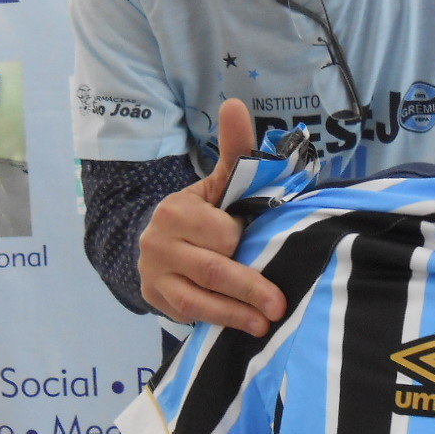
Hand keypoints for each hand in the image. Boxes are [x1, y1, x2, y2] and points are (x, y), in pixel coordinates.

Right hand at [138, 100, 286, 336]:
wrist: (161, 244)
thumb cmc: (205, 214)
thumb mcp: (220, 185)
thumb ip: (235, 152)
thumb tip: (234, 103)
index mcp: (177, 208)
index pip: (221, 231)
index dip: (244, 240)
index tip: (261, 242)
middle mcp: (159, 240)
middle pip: (213, 266)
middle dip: (250, 284)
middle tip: (280, 302)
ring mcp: (154, 272)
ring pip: (200, 296)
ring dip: (237, 311)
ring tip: (269, 321)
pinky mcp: (156, 299)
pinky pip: (191, 314)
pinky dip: (222, 322)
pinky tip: (248, 329)